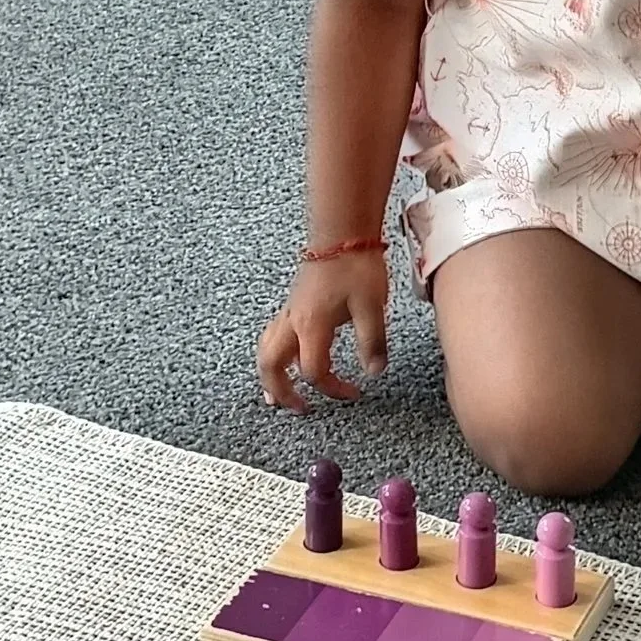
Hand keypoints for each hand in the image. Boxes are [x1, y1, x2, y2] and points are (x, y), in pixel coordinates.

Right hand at [257, 251, 389, 411]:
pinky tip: (291, 360)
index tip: (354, 392)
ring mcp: (290, 312)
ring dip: (271, 375)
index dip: (332, 388)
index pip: (313, 371)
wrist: (342, 231)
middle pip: (270, 366)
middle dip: (279, 392)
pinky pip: (275, 337)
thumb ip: (372, 342)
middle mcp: (293, 322)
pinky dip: (277, 356)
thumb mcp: (371, 307)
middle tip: (298, 409)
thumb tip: (374, 371)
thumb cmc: (355, 265)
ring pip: (267, 351)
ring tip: (278, 394)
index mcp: (311, 326)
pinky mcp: (294, 304)